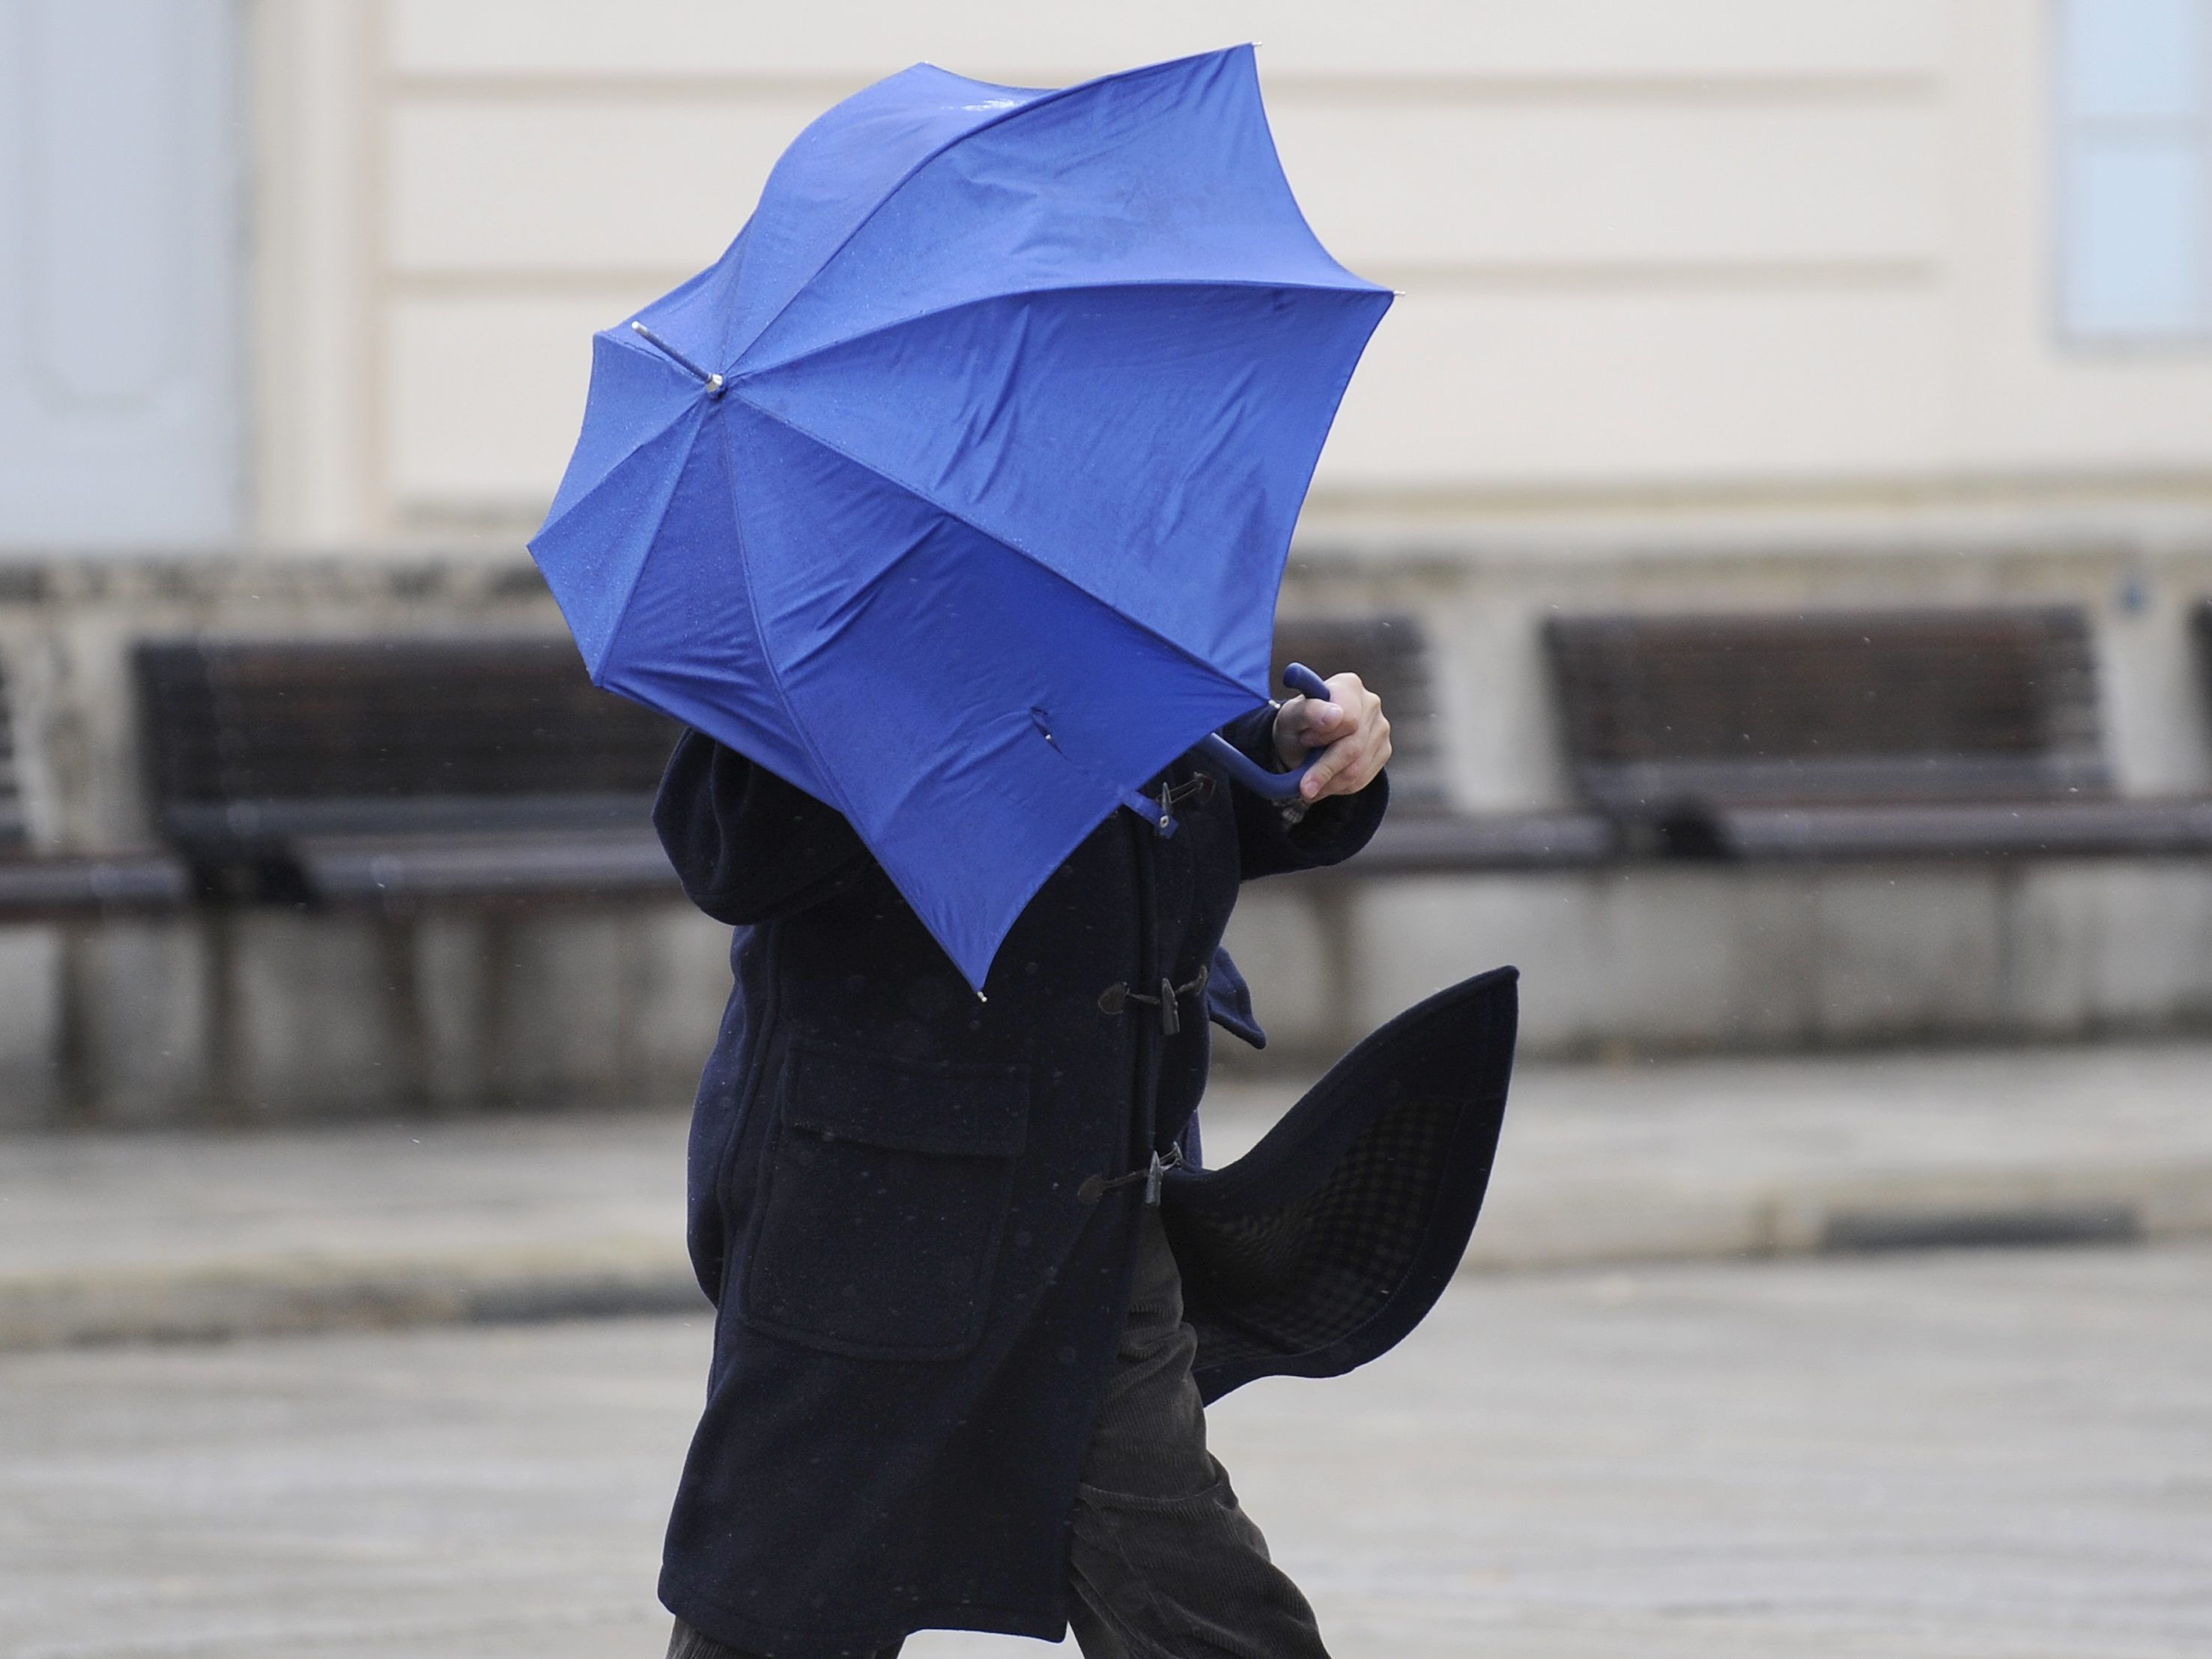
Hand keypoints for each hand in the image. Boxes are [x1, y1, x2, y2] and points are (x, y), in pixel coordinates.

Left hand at [1271, 673, 1389, 801]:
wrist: (1303, 744)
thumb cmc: (1296, 726)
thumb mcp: (1290, 717)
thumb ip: (1308, 711)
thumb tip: (1335, 716)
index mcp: (1348, 685)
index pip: (1348, 719)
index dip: (1323, 736)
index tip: (1304, 740)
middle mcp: (1370, 703)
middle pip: (1354, 747)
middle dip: (1325, 770)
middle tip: (1304, 788)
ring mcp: (1381, 727)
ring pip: (1358, 767)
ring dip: (1330, 783)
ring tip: (1309, 786)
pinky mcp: (1384, 750)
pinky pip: (1364, 778)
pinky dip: (1340, 787)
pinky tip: (1326, 782)